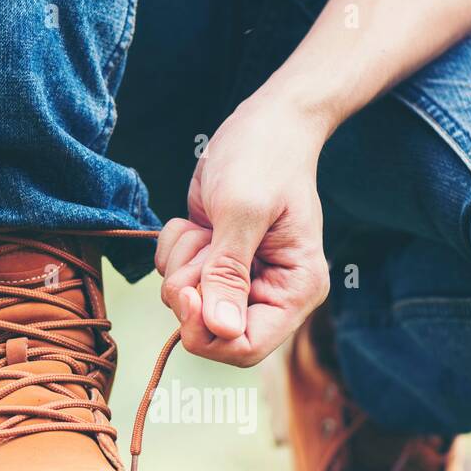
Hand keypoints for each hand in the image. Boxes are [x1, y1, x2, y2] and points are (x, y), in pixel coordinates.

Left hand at [155, 95, 330, 367]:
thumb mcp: (242, 211)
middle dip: (192, 290)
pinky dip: (176, 251)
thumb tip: (220, 330)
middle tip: (201, 245)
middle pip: (211, 333)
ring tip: (205, 227)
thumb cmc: (265, 157)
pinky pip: (176, 279)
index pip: (246, 348)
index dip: (208, 332)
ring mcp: (241, 281)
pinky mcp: (215, 264)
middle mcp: (270, 294)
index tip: (189, 293)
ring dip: (182, 264)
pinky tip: (198, 223)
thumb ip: (228, 273)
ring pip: (187, 306)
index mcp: (294, 290)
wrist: (267, 122)